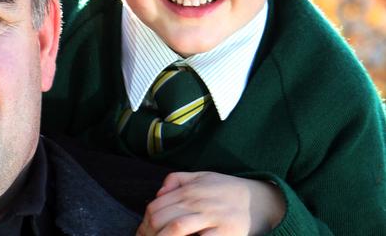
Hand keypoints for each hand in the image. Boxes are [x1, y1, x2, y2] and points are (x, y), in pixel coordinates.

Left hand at [136, 171, 284, 235]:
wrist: (263, 200)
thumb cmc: (230, 190)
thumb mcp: (203, 176)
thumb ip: (178, 180)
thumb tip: (158, 192)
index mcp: (189, 190)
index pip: (156, 206)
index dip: (144, 224)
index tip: (142, 234)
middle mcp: (197, 202)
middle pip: (161, 218)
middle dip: (149, 234)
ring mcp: (211, 217)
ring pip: (176, 228)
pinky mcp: (225, 233)